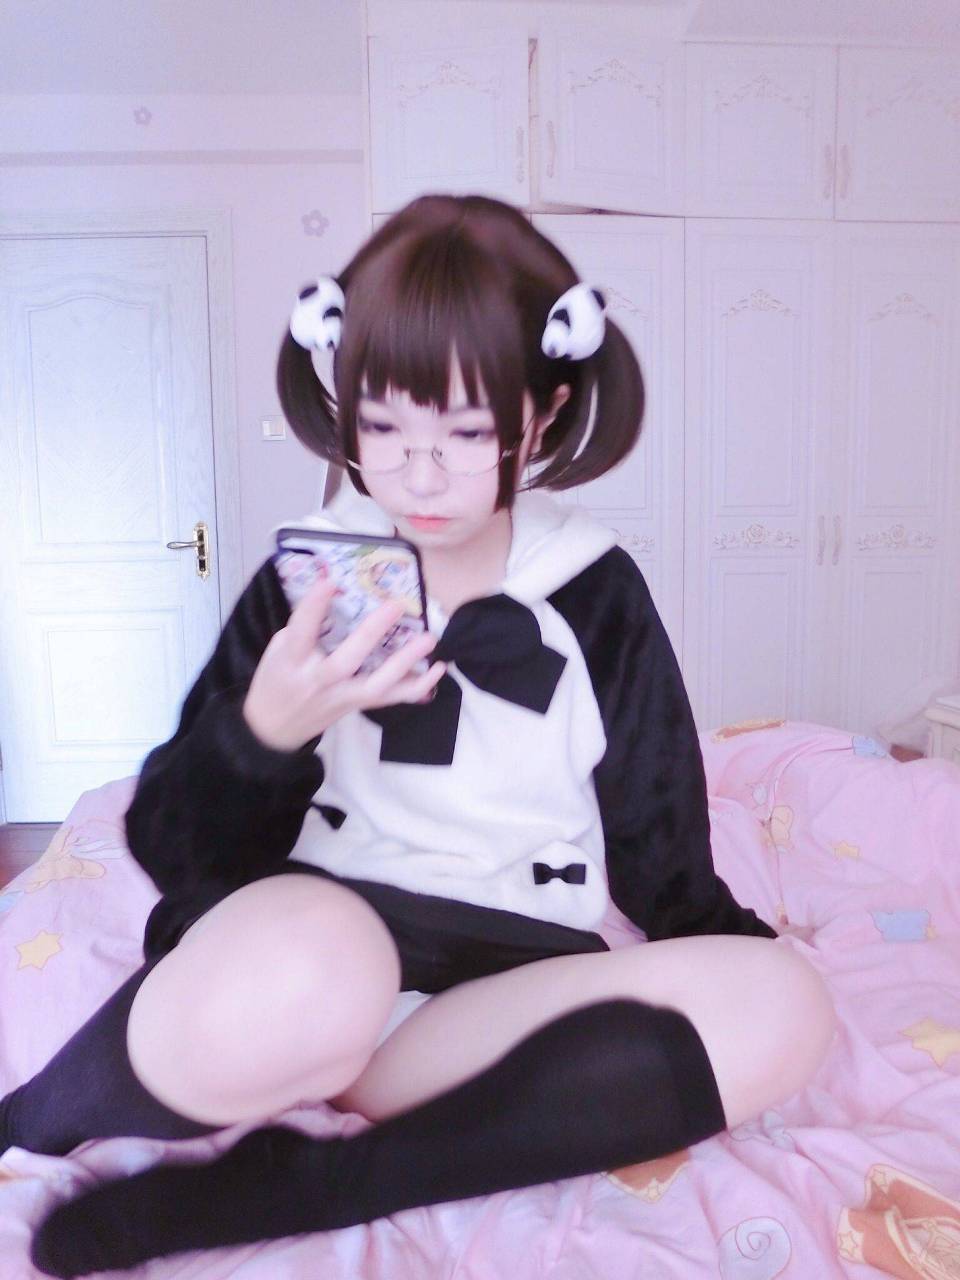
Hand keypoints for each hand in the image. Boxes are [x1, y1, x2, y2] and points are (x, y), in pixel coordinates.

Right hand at [243, 576, 445, 751]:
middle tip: (395, 605)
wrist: (274, 729)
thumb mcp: (278, 651)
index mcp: (291, 662)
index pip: (301, 632)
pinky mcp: (357, 707)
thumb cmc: (276, 679)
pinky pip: (390, 699)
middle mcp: (317, 682)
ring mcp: (340, 697)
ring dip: (405, 662)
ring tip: (428, 640)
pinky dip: (417, 686)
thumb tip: (339, 598)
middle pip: (346, 661)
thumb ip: (304, 629)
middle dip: (371, 634)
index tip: (329, 581)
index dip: (314, 607)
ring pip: (375, 685)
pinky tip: (438, 669)